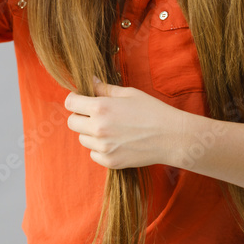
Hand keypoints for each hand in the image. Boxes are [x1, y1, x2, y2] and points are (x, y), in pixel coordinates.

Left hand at [64, 77, 187, 168]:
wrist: (172, 137)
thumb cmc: (153, 111)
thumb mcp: (129, 94)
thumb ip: (105, 89)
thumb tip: (91, 82)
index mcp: (101, 107)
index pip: (70, 103)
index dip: (74, 99)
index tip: (80, 100)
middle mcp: (98, 128)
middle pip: (72, 122)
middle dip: (80, 116)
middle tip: (95, 115)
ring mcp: (104, 147)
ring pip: (82, 139)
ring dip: (90, 133)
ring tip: (110, 128)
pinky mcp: (110, 162)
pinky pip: (93, 154)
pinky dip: (100, 148)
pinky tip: (116, 141)